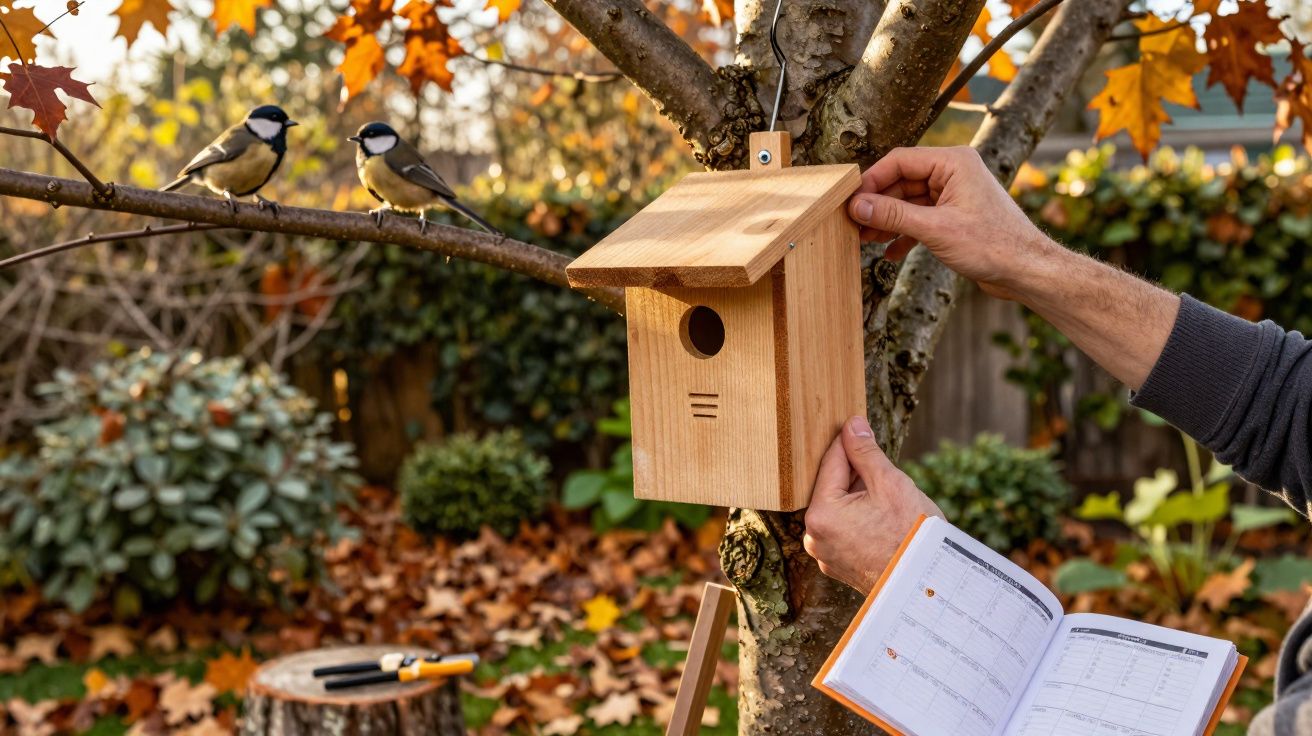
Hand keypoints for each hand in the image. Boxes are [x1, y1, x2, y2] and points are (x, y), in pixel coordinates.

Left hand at [803, 416, 944, 594]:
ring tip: (886, 494)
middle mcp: (814, 536)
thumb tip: (852, 425)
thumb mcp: (890, 483)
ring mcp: (825, 554)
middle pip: (831, 487)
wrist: (928, 585)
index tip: (857, 425)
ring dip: (857, 495)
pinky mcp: (838, 566)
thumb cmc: (911, 535)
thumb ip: (865, 452)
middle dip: (854, 473)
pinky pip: (843, 531)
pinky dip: (858, 518)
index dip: (847, 441)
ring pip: (838, 509)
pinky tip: (882, 516)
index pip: (830, 462)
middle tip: (880, 463)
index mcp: (821, 513)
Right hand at [847, 146, 1053, 300]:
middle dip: (878, 204)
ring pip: (909, 202)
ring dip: (888, 221)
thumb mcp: (934, 229)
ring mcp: (954, 195)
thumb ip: (893, 215)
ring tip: (866, 240)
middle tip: (854, 224)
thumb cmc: (993, 244)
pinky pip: (921, 218)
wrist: (1026, 270)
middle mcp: (953, 173)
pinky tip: (890, 253)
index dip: (872, 180)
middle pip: (902, 181)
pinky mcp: (954, 217)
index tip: (850, 201)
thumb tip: (858, 206)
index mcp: (953, 162)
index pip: (900, 161)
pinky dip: (905, 233)